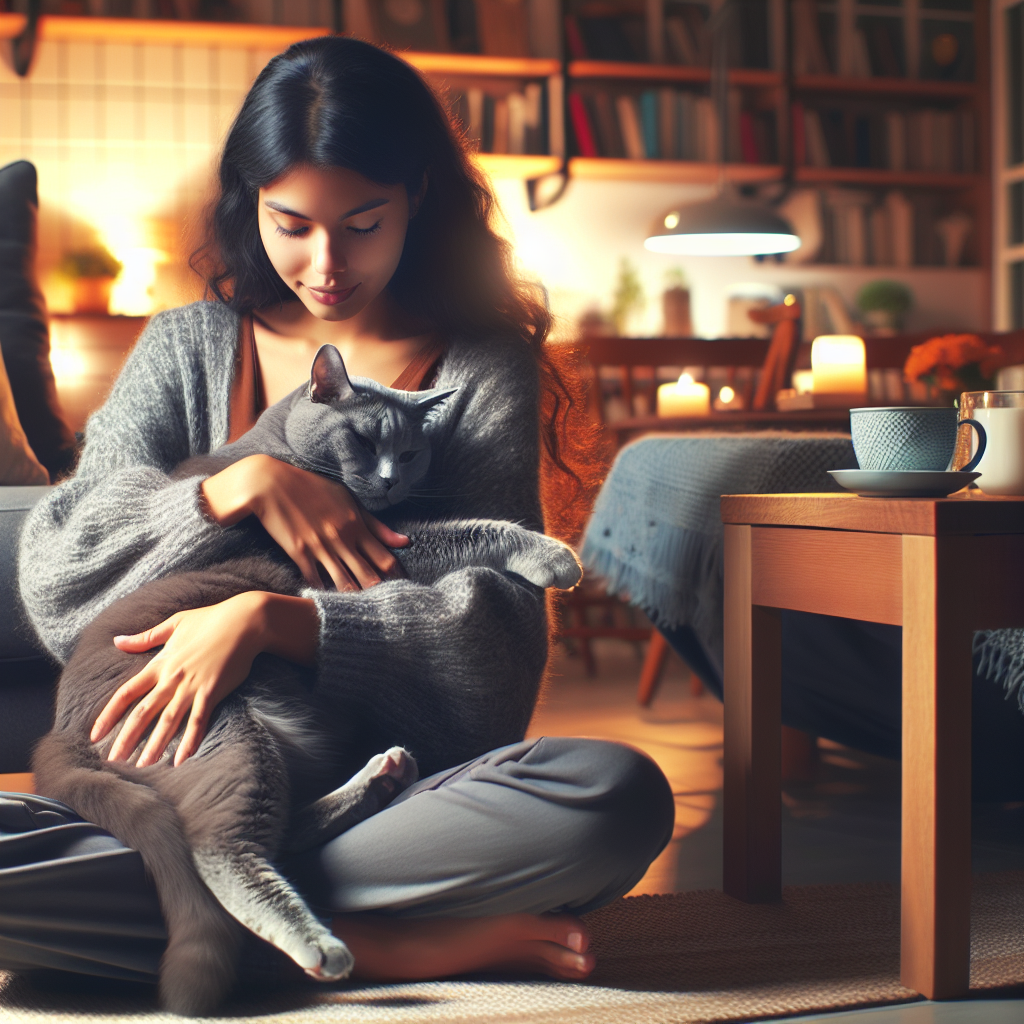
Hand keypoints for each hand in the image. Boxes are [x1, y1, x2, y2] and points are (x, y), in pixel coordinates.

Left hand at [92, 592, 268, 766]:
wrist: (244, 622)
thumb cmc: (210, 619)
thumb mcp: (174, 624)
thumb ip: (145, 637)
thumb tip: (116, 640)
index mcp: (160, 663)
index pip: (126, 693)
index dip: (109, 715)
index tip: (95, 735)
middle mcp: (171, 679)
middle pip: (142, 713)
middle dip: (126, 739)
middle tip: (113, 761)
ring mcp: (192, 687)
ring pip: (168, 722)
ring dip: (154, 745)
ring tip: (142, 766)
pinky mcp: (212, 693)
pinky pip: (198, 722)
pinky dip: (189, 741)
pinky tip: (181, 759)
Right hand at [201, 454, 407, 590]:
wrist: (271, 483)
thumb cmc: (313, 489)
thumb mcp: (349, 500)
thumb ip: (377, 525)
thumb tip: (405, 542)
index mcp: (357, 524)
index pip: (386, 558)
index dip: (396, 577)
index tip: (402, 591)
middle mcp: (343, 538)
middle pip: (369, 574)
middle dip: (379, 594)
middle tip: (388, 610)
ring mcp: (321, 546)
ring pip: (344, 582)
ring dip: (354, 598)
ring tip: (364, 615)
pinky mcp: (299, 552)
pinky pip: (315, 580)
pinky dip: (323, 593)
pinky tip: (329, 604)